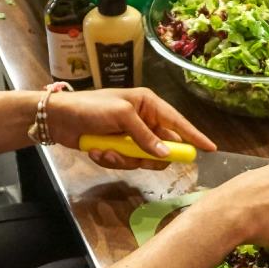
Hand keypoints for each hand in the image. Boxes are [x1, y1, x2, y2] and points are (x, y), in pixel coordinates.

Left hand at [46, 87, 215, 169]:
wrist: (58, 119)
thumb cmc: (91, 108)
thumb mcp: (121, 117)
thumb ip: (145, 136)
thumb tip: (167, 155)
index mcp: (148, 104)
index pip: (177, 122)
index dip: (194, 136)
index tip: (210, 148)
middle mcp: (142, 120)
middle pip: (162, 147)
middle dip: (149, 156)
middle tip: (136, 157)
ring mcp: (129, 136)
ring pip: (143, 159)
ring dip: (125, 159)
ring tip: (106, 150)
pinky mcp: (117, 148)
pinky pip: (125, 163)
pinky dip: (112, 160)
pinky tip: (97, 151)